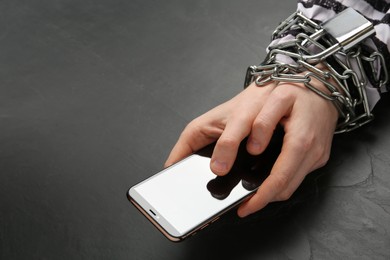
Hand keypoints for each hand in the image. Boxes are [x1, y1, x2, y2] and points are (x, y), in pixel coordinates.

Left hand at [165, 79, 337, 216]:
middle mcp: (295, 120)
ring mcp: (312, 137)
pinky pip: (300, 178)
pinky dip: (281, 189)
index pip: (247, 122)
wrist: (314, 85)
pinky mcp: (321, 151)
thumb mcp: (230, 107)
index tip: (219, 168)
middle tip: (243, 208)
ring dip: (271, 196)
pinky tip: (266, 194)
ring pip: (291, 176)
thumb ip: (198, 134)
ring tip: (252, 206)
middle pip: (279, 163)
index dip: (230, 145)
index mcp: (272, 97)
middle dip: (261, 193)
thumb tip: (171, 164)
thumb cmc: (270, 95)